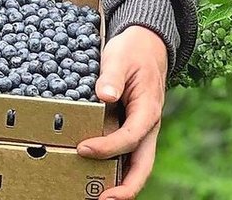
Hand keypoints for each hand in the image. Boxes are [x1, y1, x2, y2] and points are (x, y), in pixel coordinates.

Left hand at [77, 25, 168, 198]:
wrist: (146, 47)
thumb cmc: (132, 52)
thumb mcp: (119, 58)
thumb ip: (111, 77)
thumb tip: (105, 96)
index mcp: (148, 110)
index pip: (130, 137)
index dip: (108, 147)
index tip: (83, 148)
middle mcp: (147, 126)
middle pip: (142, 164)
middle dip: (126, 186)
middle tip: (102, 199)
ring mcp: (141, 130)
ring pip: (136, 163)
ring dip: (120, 181)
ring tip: (97, 195)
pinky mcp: (132, 128)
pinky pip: (126, 152)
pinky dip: (114, 166)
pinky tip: (95, 171)